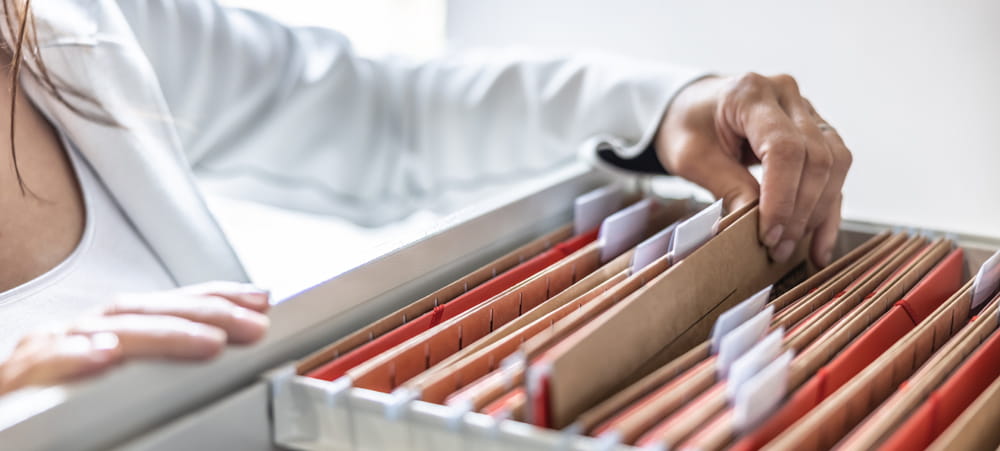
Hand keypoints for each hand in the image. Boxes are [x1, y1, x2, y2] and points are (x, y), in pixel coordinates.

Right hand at [0, 282, 269, 394]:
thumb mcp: (113, 381)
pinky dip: (75, 357)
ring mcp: (46, 353)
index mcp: (106, 332)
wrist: (6, 426)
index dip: (215, 298)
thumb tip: (216, 350)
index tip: (262, 299)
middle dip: (206, 313)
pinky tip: (106, 357)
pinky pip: (44, 364)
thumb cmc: (53, 406)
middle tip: (254, 324)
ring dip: (161, 334)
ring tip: (209, 341)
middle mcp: (79, 335)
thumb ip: (157, 367)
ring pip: (108, 331)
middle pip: (147, 311)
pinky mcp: (17, 380)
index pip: (168, 306)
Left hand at [654, 73, 851, 266]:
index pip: (783, 148)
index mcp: (750, 94)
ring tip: (796, 250)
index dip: (781, 197)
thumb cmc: (687, 126)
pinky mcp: (816, 132)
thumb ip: (725, 185)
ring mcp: (807, 111)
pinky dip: (828, 209)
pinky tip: (818, 243)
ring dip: (819, 213)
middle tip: (778, 249)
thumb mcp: (691, 157)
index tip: (769, 234)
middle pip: (815, 157)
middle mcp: (787, 96)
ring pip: (834, 164)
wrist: (692, 107)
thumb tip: (756, 226)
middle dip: (800, 211)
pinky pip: (834, 171)